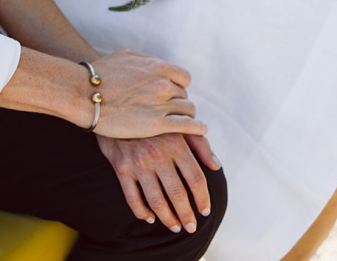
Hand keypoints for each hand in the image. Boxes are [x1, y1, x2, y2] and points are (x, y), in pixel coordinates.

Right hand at [91, 49, 207, 139]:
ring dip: (185, 116)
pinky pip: (186, 126)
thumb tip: (158, 64)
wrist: (83, 93)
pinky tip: (200, 131)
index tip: (172, 95)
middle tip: (170, 112)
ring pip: (187, 110)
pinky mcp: (156, 125)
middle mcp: (163, 83)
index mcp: (158, 66)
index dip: (179, 87)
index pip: (184, 78)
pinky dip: (196, 128)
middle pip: (183, 95)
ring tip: (183, 123)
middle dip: (178, 103)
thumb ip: (147, 61)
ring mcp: (160, 104)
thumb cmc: (100, 74)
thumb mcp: (127, 56)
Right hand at [97, 132, 219, 232]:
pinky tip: (150, 218)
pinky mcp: (122, 168)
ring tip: (175, 227)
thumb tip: (216, 166)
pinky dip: (142, 212)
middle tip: (191, 227)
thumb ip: (201, 145)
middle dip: (186, 215)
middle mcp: (159, 155)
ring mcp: (139, 163)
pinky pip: (132, 197)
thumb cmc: (156, 120)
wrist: (120, 108)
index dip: (203, 198)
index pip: (195, 178)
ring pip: (156, 200)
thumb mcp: (180, 126)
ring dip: (167, 218)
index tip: (205, 211)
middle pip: (177, 193)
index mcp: (177, 144)